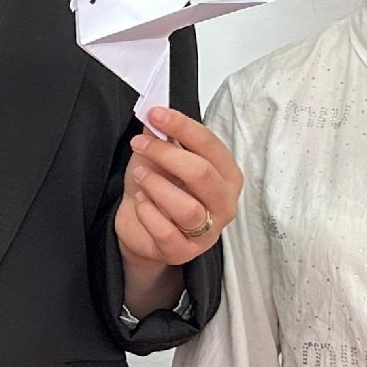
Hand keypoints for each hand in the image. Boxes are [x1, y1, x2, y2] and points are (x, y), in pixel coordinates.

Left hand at [117, 108, 242, 270]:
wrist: (142, 230)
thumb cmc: (159, 191)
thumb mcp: (159, 159)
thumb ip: (163, 138)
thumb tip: (156, 116)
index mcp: (226, 175)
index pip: (210, 145)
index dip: (182, 126)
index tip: (155, 114)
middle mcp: (223, 203)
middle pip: (202, 174)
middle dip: (166, 154)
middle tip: (140, 144)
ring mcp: (207, 231)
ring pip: (187, 207)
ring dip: (157, 186)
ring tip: (140, 177)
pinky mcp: (184, 252)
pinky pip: (166, 232)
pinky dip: (148, 213)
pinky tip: (140, 203)